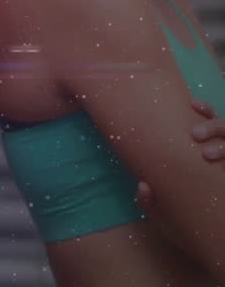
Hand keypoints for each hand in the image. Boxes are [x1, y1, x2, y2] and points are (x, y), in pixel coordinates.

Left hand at [134, 100, 223, 248]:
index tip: (192, 104)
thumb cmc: (199, 234)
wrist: (224, 252)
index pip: (212, 130)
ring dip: (224, 141)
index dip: (206, 113)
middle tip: (194, 133)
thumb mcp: (170, 221)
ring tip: (207, 153)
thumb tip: (141, 186)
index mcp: (210, 163)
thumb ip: (154, 205)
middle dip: (214, 124)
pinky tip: (221, 160)